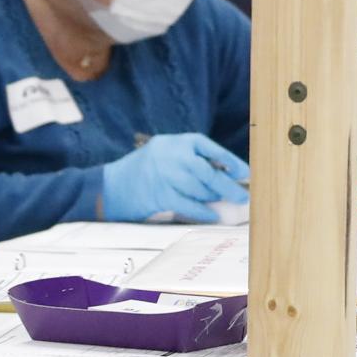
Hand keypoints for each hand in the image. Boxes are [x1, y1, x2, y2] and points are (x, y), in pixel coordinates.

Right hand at [99, 132, 251, 223]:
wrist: (111, 187)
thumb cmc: (145, 170)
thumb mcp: (166, 153)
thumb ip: (191, 159)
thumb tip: (226, 172)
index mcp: (174, 141)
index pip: (207, 146)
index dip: (229, 160)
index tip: (245, 172)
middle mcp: (170, 155)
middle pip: (206, 170)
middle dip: (227, 184)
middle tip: (242, 195)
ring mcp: (164, 175)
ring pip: (199, 188)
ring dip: (214, 197)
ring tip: (224, 201)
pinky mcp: (160, 195)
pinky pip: (188, 204)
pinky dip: (203, 211)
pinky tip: (213, 215)